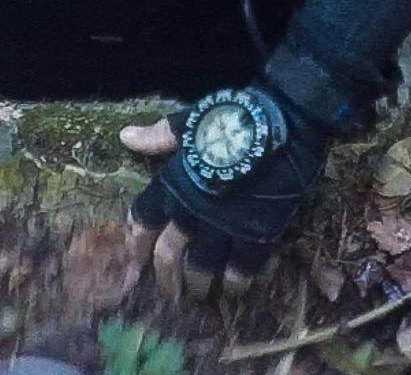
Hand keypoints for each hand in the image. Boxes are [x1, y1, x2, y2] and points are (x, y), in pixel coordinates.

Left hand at [123, 88, 329, 299]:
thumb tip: (125, 136)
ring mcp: (225, 225)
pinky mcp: (257, 233)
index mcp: (173, 182)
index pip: (143, 219)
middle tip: (170, 289)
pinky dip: (235, 281)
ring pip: (201, 266)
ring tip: (199, 293)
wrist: (285, 121)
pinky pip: (241, 267)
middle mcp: (193, 210)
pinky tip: (233, 288)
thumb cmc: (235, 117)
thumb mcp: (190, 122)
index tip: (137, 257)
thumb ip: (159, 137)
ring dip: (197, 284)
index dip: (137, 241)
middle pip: (169, 253)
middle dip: (166, 275)